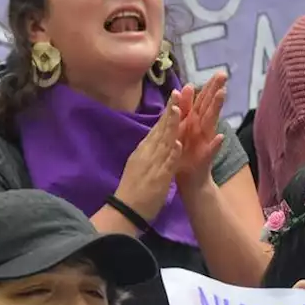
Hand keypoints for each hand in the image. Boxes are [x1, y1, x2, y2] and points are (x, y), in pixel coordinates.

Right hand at [115, 100, 182, 223]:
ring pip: (164, 143)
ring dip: (172, 126)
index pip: (156, 128)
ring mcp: (152, 165)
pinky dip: (172, 154)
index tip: (174, 96)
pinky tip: (178, 144)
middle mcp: (146, 154)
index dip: (166, 112)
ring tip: (179, 110)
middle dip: (170, 112)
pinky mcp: (157, 179)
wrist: (125, 211)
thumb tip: (152, 140)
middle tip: (178, 93)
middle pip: (160, 130)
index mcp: (143, 150)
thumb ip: (147, 152)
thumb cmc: (133, 190)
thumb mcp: (139, 164)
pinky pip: (166, 165)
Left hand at [174, 72, 227, 190]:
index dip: (209, 87)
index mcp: (195, 122)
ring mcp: (205, 142)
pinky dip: (215, 144)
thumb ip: (185, 109)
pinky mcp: (204, 158)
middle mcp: (202, 129)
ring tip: (222, 95)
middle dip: (216, 91)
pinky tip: (220, 137)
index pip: (203, 101)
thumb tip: (186, 86)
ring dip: (216, 109)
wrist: (188, 179)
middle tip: (224, 75)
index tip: (218, 72)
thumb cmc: (184, 153)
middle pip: (210, 107)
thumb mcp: (181, 128)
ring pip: (211, 123)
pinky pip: (210, 150)